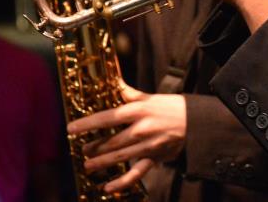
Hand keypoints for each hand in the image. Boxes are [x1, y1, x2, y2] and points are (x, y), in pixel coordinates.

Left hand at [65, 85, 186, 193]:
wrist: (196, 122)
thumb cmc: (171, 107)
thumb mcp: (149, 97)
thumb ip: (129, 93)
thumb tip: (113, 80)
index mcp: (138, 111)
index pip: (107, 117)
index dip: (87, 123)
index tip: (71, 128)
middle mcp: (140, 129)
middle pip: (110, 141)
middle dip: (93, 147)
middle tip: (81, 149)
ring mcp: (147, 145)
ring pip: (119, 157)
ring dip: (101, 163)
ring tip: (88, 166)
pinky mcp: (154, 158)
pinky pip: (136, 173)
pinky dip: (122, 182)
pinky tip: (108, 187)